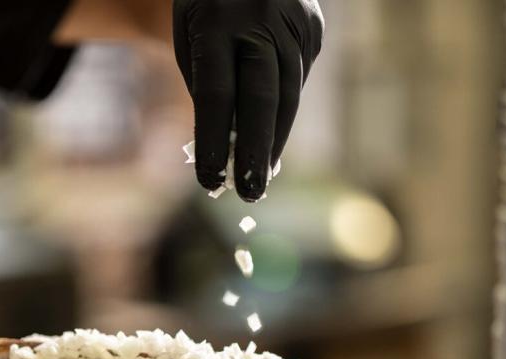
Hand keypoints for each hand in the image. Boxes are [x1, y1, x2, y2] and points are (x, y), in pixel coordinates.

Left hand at [173, 0, 323, 200]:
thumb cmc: (208, 4)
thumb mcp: (192, 35)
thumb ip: (207, 85)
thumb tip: (224, 146)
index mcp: (218, 22)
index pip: (217, 94)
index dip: (214, 141)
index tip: (209, 179)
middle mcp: (261, 22)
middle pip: (263, 100)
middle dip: (255, 152)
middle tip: (249, 193)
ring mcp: (295, 24)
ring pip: (288, 96)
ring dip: (275, 141)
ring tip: (259, 176)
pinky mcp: (314, 30)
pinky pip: (298, 81)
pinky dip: (284, 113)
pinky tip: (272, 139)